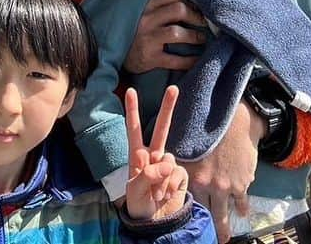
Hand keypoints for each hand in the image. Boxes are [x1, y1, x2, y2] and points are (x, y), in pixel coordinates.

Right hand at [124, 0, 206, 73]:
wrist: (109, 53)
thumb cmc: (130, 29)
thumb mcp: (137, 9)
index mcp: (145, 5)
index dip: (189, 0)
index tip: (197, 6)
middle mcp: (146, 20)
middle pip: (178, 10)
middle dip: (196, 16)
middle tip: (204, 22)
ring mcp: (147, 39)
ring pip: (177, 33)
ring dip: (195, 36)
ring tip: (202, 39)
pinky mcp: (149, 58)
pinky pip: (174, 60)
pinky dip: (188, 61)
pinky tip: (197, 60)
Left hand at [124, 85, 188, 221]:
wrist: (155, 222)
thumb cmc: (139, 204)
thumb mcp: (135, 191)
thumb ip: (147, 175)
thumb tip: (165, 162)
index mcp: (137, 155)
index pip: (134, 129)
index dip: (133, 111)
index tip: (130, 91)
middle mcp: (153, 156)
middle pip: (161, 128)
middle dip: (167, 108)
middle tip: (173, 88)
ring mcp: (167, 164)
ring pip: (168, 160)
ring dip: (161, 180)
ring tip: (155, 194)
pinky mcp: (180, 174)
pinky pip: (177, 174)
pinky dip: (171, 186)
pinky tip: (167, 195)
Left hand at [181, 100, 261, 242]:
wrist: (235, 123)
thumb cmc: (209, 131)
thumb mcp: (189, 147)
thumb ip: (180, 163)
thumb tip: (167, 172)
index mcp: (193, 176)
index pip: (187, 199)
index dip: (186, 210)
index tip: (183, 222)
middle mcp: (208, 185)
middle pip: (206, 212)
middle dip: (207, 227)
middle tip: (208, 238)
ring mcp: (226, 187)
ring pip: (223, 212)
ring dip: (224, 226)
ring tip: (225, 238)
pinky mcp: (242, 184)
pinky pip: (241, 201)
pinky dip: (242, 208)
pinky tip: (242, 214)